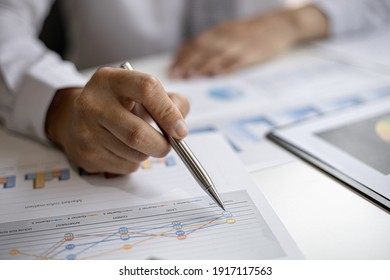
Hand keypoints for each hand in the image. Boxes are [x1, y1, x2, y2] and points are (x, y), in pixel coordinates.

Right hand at [45, 67, 189, 174]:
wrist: (78, 118)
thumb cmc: (120, 104)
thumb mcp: (144, 93)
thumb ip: (171, 102)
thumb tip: (179, 128)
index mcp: (111, 79)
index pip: (147, 89)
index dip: (168, 112)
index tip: (180, 130)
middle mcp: (93, 102)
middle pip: (137, 133)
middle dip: (161, 145)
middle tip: (167, 145)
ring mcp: (85, 130)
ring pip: (134, 154)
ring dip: (147, 153)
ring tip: (140, 141)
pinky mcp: (85, 153)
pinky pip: (125, 166)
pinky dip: (135, 162)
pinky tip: (125, 149)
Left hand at [170, 5, 327, 78]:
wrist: (278, 25)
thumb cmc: (249, 32)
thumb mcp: (227, 32)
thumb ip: (210, 43)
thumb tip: (188, 55)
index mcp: (218, 32)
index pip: (195, 44)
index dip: (182, 57)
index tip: (171, 69)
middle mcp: (225, 38)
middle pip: (203, 51)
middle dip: (187, 63)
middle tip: (176, 76)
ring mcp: (239, 45)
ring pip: (217, 56)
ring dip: (203, 67)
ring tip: (191, 76)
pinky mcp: (253, 54)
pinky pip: (238, 62)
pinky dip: (227, 68)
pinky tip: (218, 75)